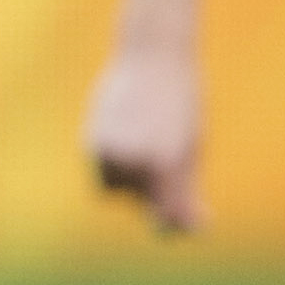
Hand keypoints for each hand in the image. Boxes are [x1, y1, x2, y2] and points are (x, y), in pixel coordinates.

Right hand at [85, 43, 205, 236]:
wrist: (152, 57)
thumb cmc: (183, 104)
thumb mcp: (192, 148)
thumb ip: (188, 191)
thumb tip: (193, 227)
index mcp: (166, 164)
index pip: (167, 217)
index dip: (178, 222)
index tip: (192, 215)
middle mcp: (134, 160)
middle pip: (141, 203)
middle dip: (153, 193)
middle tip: (169, 160)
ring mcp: (109, 151)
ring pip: (114, 190)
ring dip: (129, 180)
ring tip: (146, 144)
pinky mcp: (91, 142)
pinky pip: (100, 172)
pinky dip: (114, 164)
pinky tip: (130, 135)